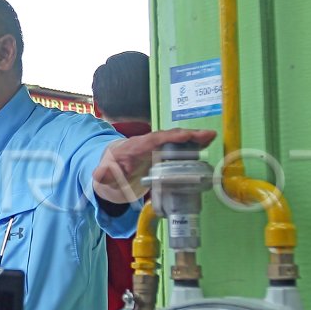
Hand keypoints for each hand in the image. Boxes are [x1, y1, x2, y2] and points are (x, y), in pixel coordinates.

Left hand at [93, 128, 217, 203]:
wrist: (111, 163)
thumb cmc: (110, 168)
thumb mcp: (104, 174)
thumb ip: (103, 175)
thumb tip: (99, 175)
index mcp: (135, 146)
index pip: (153, 140)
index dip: (169, 138)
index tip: (184, 136)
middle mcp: (148, 142)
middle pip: (169, 136)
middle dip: (188, 135)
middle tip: (208, 135)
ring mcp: (156, 145)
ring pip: (176, 138)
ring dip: (194, 137)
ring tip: (211, 137)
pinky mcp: (162, 151)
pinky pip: (179, 145)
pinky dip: (192, 143)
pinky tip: (206, 143)